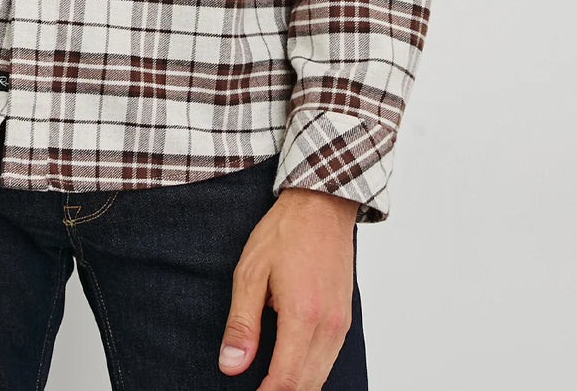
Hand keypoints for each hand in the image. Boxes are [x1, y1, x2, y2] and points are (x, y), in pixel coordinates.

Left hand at [218, 186, 356, 385]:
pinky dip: (310, 372)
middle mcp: (329, 326)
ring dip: (296, 385)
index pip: (287, 380)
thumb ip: (242, 324)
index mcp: (303, 315)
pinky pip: (329, 360)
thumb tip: (231, 366)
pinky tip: (289, 365)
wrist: (321, 205)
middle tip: (255, 389)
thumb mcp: (250, 272)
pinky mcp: (345, 318)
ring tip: (267, 382)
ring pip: (320, 377)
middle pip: (307, 386)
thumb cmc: (285, 232)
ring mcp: (341, 323)